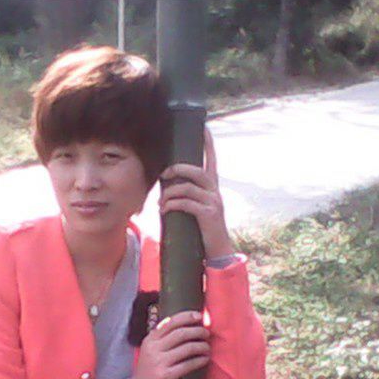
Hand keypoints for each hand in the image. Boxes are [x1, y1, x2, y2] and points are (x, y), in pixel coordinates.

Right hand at [131, 310, 210, 378]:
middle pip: (181, 333)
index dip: (186, 317)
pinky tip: (205, 359)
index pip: (170, 322)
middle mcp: (154, 348)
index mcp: (150, 339)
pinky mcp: (166, 376)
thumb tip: (184, 326)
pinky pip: (188, 365)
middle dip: (197, 331)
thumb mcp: (150, 350)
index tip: (199, 316)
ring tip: (207, 347)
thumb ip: (162, 338)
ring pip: (187, 348)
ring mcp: (160, 362)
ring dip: (202, 346)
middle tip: (206, 333)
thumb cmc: (148, 370)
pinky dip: (200, 360)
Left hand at [158, 127, 234, 257]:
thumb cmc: (203, 228)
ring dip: (170, 193)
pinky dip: (172, 205)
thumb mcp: (198, 208)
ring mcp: (213, 203)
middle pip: (197, 170)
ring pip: (188, 187)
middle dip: (177, 169)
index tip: (204, 128)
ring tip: (161, 202)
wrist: (217, 251)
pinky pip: (187, 203)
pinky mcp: (208, 215)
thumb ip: (189, 196)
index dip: (209, 144)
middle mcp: (215, 192)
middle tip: (163, 175)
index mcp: (213, 188)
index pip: (212, 160)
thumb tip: (167, 188)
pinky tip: (164, 210)